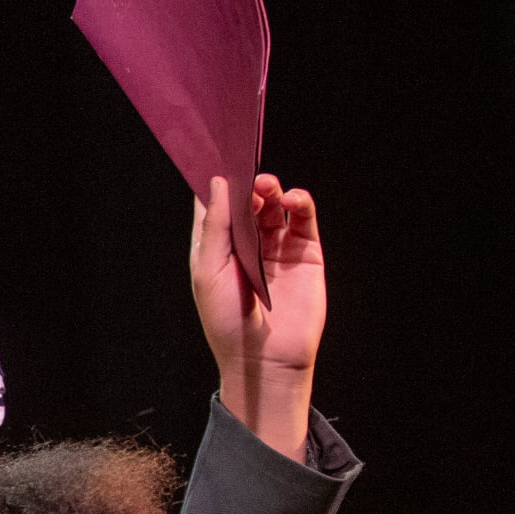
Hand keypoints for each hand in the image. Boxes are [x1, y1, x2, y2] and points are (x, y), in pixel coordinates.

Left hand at [190, 171, 325, 461]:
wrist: (264, 358)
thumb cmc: (227, 321)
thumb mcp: (209, 272)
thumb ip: (215, 226)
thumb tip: (218, 181)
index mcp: (218, 247)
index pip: (216, 205)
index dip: (216, 180)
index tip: (216, 154)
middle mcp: (247, 243)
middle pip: (247, 199)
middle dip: (245, 181)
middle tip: (245, 172)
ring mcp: (277, 246)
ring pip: (274, 204)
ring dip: (270, 189)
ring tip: (266, 186)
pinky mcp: (305, 253)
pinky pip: (303, 218)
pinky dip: (299, 202)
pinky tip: (290, 199)